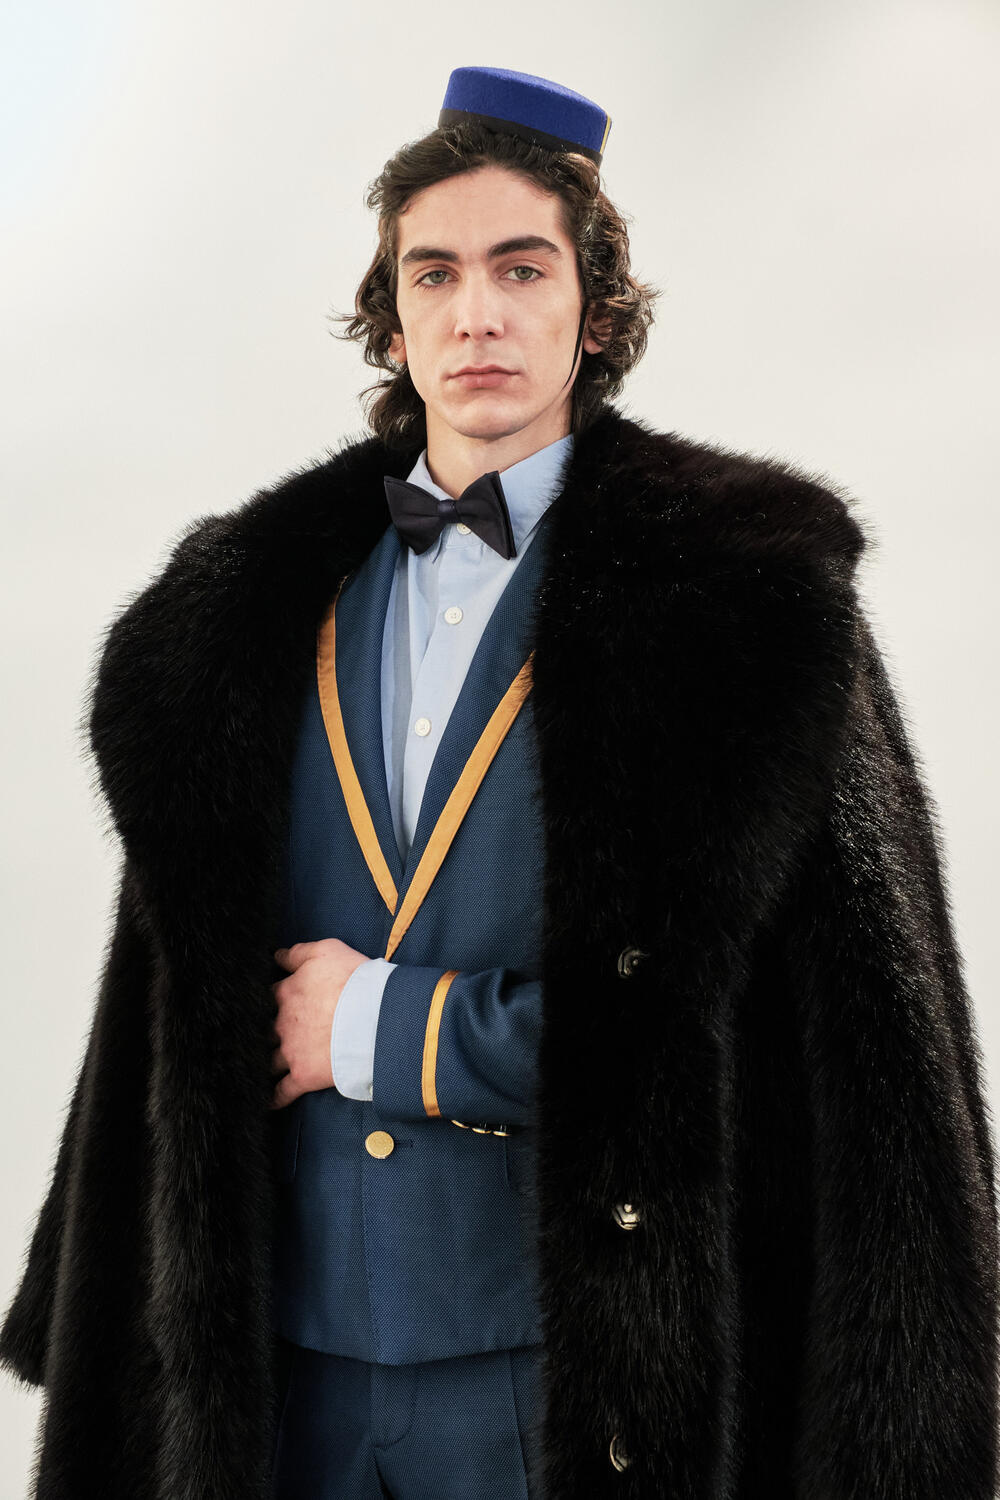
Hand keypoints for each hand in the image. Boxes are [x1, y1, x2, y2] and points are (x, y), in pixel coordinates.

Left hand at [270, 938, 370, 1108]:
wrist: (375, 1017)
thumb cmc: (354, 980)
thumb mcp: (327, 950)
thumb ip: (298, 953)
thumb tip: (277, 956)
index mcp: (286, 993)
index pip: (267, 995)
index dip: (267, 998)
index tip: (265, 1003)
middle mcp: (282, 1024)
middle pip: (262, 1030)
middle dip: (260, 1033)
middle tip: (256, 1036)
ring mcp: (291, 1052)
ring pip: (267, 1061)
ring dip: (262, 1063)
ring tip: (255, 1067)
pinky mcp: (303, 1076)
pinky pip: (282, 1091)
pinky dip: (273, 1098)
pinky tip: (265, 1102)